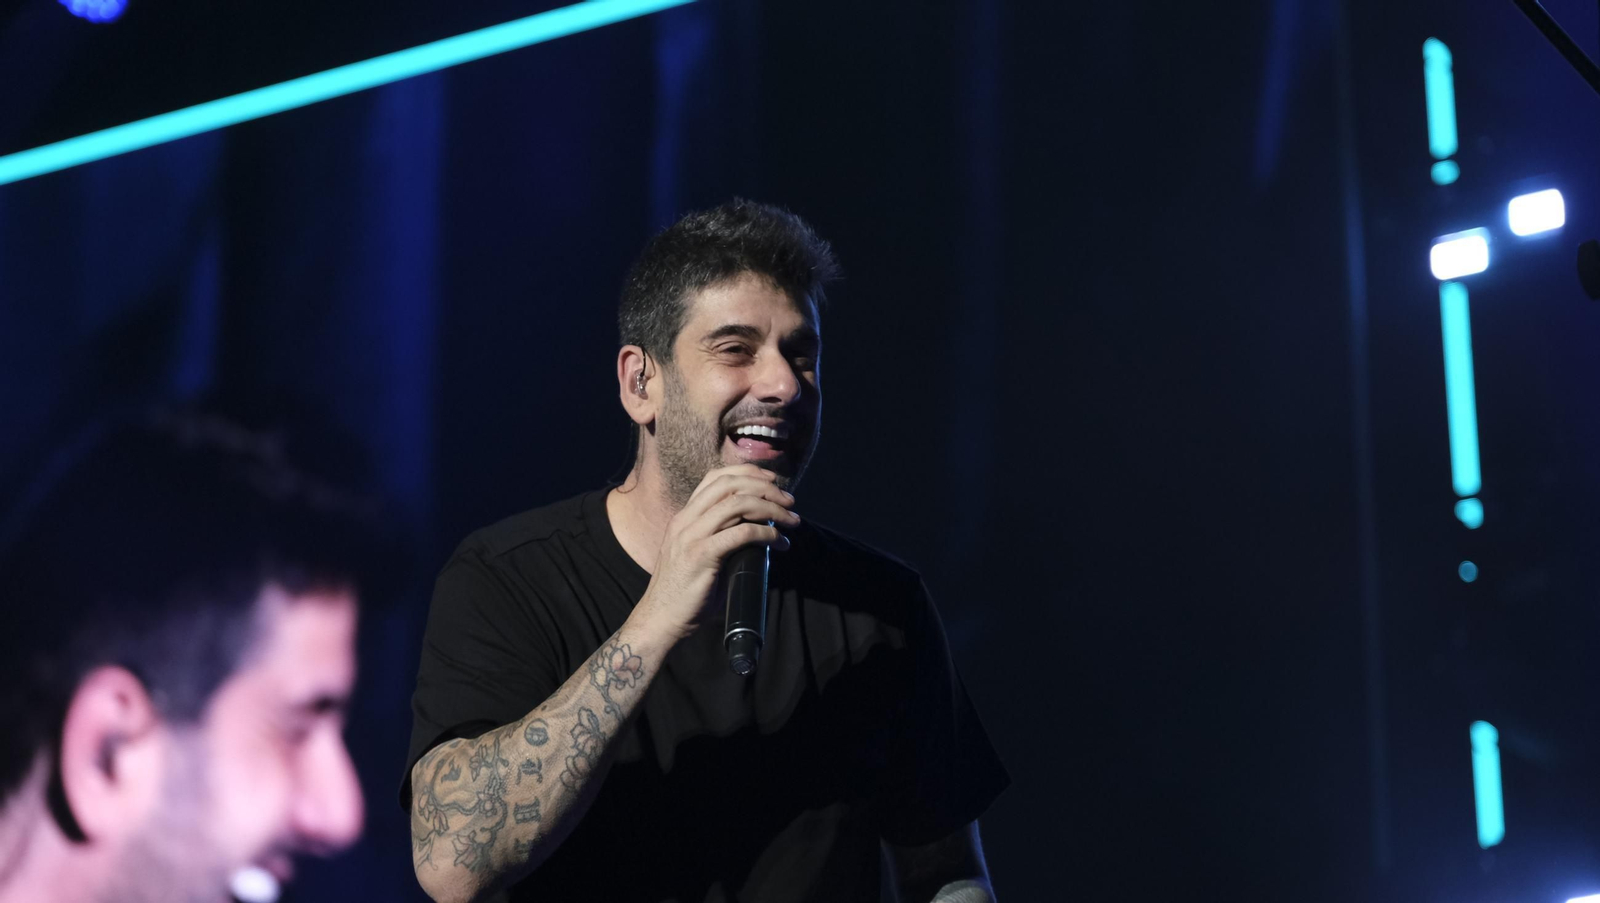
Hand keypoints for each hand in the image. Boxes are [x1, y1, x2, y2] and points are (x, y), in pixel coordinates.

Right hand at [631, 464, 798, 642]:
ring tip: (791, 521)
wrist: (660, 619)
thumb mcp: (698, 554)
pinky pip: (741, 533)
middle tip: (789, 501)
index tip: (772, 481)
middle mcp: (686, 520)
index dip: (748, 473)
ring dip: (772, 509)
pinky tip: (779, 543)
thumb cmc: (684, 593)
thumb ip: (719, 538)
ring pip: (738, 504)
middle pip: (730, 485)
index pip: (716, 478)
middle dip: (765, 488)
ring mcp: (691, 536)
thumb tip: (757, 533)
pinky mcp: (701, 555)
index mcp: (684, 517)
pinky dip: (766, 534)